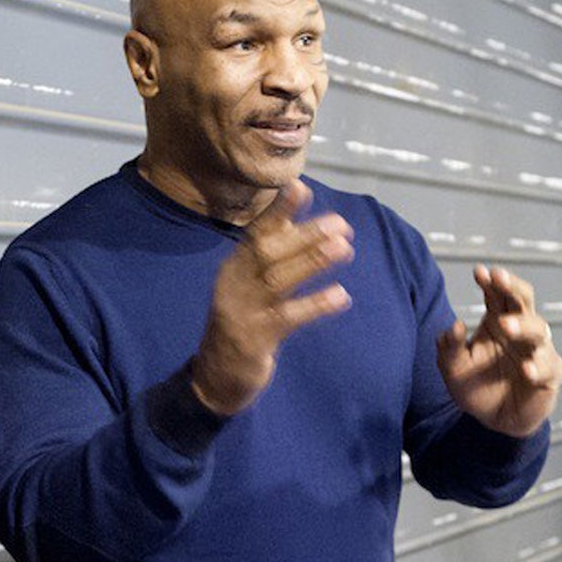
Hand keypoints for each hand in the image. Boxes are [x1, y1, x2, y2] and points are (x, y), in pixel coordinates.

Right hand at [190, 180, 352, 416]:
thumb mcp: (252, 285)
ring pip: (278, 281)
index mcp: (235, 267)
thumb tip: (303, 221)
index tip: (300, 186)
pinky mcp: (255, 340)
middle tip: (341, 223)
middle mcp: (235, 283)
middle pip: (268, 252)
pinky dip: (316, 305)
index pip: (257, 232)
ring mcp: (243, 311)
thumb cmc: (244, 321)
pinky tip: (341, 296)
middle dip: (305, 235)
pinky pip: (288, 318)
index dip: (278, 209)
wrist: (216, 375)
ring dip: (313, 262)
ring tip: (345, 248)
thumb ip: (273, 256)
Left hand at [436, 265, 561, 437]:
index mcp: (498, 319)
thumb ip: (449, 349)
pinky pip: (547, 367)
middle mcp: (521, 330)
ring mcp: (538, 350)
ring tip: (507, 326)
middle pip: (523, 299)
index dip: (491, 281)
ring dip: (523, 325)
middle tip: (499, 279)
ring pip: (538, 329)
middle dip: (513, 287)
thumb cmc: (478, 388)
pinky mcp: (549, 374)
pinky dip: (537, 367)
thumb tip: (453, 327)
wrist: (497, 421)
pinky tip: (525, 369)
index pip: (498, 293)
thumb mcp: (454, 370)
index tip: (480, 272)